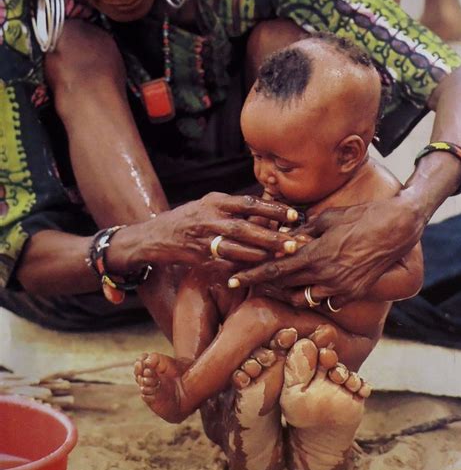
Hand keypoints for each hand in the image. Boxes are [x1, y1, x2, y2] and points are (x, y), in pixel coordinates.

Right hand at [139, 192, 299, 265]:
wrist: (156, 235)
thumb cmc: (190, 218)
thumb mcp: (210, 204)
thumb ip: (235, 206)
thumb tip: (269, 204)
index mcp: (215, 201)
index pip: (249, 202)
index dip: (273, 209)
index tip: (294, 215)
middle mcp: (209, 217)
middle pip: (245, 226)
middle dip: (271, 235)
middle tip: (293, 241)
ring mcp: (203, 238)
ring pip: (237, 246)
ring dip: (261, 252)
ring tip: (282, 255)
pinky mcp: (199, 257)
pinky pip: (226, 262)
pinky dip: (243, 265)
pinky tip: (260, 268)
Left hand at [227, 196, 425, 303]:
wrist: (398, 227)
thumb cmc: (362, 216)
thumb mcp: (329, 218)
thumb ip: (305, 231)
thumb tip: (285, 238)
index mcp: (315, 254)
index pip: (275, 268)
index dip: (252, 275)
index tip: (233, 278)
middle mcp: (325, 275)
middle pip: (284, 285)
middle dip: (265, 283)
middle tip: (248, 279)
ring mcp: (340, 287)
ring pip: (303, 297)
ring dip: (290, 290)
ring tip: (282, 281)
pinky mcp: (354, 293)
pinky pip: (327, 301)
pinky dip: (317, 294)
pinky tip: (316, 283)